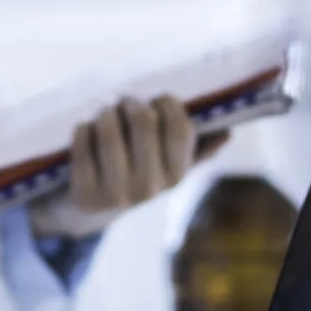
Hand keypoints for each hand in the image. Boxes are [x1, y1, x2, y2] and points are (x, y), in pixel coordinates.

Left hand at [28, 94, 211, 240]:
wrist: (88, 211)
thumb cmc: (133, 173)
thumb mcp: (166, 165)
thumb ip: (197, 149)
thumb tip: (228, 133)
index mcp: (176, 175)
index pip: (180, 128)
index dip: (167, 103)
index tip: (156, 99)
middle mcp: (150, 188)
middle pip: (143, 121)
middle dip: (130, 103)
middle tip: (123, 102)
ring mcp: (116, 194)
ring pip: (110, 130)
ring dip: (105, 113)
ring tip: (104, 114)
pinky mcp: (85, 195)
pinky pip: (82, 144)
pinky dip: (82, 129)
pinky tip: (85, 131)